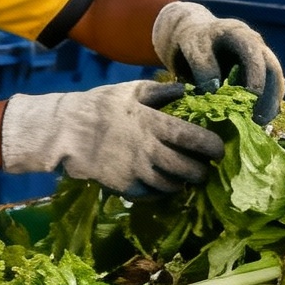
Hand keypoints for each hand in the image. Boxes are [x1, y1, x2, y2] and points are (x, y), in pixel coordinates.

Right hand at [1, 81, 223, 195]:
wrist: (65, 132)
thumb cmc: (99, 106)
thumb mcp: (130, 90)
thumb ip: (160, 91)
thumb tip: (187, 90)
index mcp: (153, 124)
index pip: (194, 139)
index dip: (212, 147)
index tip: (219, 150)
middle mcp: (149, 150)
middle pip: (188, 169)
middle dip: (201, 172)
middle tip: (204, 169)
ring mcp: (136, 171)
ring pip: (171, 186)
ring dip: (182, 184)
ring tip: (185, 179)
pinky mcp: (124, 187)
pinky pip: (151, 194)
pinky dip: (161, 191)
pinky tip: (163, 184)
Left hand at [150, 0, 284, 120]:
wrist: (193, 35)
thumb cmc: (191, 42)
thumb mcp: (192, 49)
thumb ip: (202, 66)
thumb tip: (215, 90)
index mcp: (238, 33)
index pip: (253, 53)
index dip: (256, 76)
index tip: (251, 97)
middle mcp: (255, 44)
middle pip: (272, 69)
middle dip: (268, 95)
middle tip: (259, 119)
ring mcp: (260, 58)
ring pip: (275, 81)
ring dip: (270, 103)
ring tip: (259, 124)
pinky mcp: (259, 73)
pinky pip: (270, 90)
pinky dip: (266, 106)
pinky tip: (257, 122)